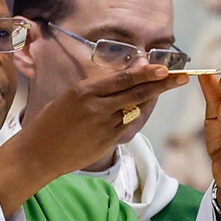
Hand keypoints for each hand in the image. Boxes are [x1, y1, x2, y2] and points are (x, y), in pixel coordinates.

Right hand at [0, 63, 187, 214]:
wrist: (39, 152)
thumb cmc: (50, 123)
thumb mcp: (69, 98)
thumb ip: (94, 90)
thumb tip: (119, 81)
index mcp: (85, 91)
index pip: (124, 79)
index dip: (147, 73)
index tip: (164, 68)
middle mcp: (97, 106)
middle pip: (137, 92)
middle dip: (162, 84)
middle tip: (182, 77)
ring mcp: (104, 124)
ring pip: (136, 108)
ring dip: (151, 98)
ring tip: (167, 87)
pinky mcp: (107, 140)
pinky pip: (127, 124)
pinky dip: (135, 115)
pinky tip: (139, 109)